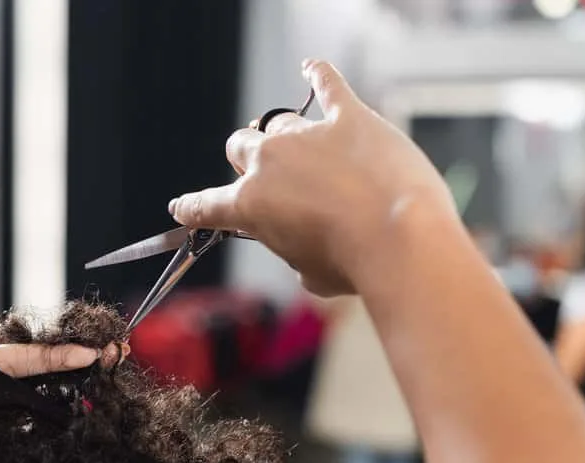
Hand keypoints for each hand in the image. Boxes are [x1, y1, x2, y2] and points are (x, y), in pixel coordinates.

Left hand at [0, 325, 102, 462]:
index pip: (12, 359)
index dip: (49, 354)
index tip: (83, 353)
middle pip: (32, 376)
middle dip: (71, 365)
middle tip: (110, 356)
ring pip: (38, 404)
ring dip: (73, 393)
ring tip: (108, 383)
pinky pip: (33, 439)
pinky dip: (61, 430)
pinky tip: (85, 425)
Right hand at [168, 59, 456, 295]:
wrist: (400, 239)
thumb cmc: (356, 264)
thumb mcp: (308, 272)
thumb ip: (292, 247)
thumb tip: (305, 236)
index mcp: (249, 205)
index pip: (206, 204)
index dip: (193, 208)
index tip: (183, 208)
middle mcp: (269, 162)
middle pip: (241, 147)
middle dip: (247, 161)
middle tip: (268, 177)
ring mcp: (307, 135)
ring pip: (278, 122)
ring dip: (284, 135)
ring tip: (303, 149)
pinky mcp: (349, 117)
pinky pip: (326, 83)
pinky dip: (317, 74)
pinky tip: (312, 68)